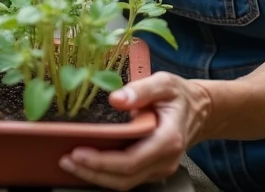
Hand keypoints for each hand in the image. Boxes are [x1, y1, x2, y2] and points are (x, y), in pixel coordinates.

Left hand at [59, 72, 209, 190]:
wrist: (199, 110)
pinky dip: (105, 174)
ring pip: (125, 182)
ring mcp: (160, 168)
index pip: (131, 160)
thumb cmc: (180, 95)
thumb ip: (141, 89)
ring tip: (70, 163)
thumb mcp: (164, 82)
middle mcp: (165, 160)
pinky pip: (127, 178)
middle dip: (92, 172)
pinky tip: (88, 163)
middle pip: (124, 177)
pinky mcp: (152, 170)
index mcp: (168, 139)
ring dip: (95, 176)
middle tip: (66, 159)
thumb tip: (116, 98)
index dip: (102, 161)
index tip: (78, 151)